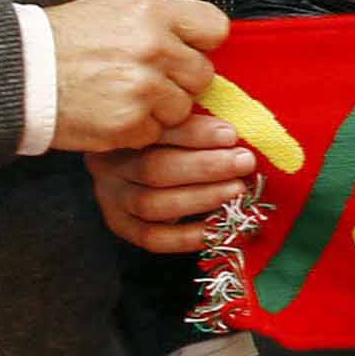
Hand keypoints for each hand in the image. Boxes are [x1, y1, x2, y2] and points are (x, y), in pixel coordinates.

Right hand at [49, 0, 227, 151]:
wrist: (19, 73)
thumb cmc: (63, 41)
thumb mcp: (115, 11)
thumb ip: (161, 23)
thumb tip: (198, 41)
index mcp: (152, 12)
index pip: (215, 27)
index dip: (203, 43)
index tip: (189, 50)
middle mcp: (154, 48)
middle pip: (203, 74)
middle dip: (180, 81)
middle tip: (147, 78)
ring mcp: (144, 88)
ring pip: (182, 108)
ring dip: (160, 109)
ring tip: (123, 95)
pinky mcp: (131, 123)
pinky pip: (155, 133)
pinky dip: (137, 129)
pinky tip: (111, 113)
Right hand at [90, 114, 261, 252]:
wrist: (128, 161)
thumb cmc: (163, 135)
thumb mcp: (170, 118)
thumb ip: (193, 122)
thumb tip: (231, 134)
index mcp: (123, 131)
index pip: (158, 132)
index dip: (196, 134)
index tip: (230, 136)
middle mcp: (111, 166)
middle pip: (155, 169)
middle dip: (205, 167)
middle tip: (243, 162)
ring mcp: (113, 198)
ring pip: (153, 204)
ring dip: (200, 198)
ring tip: (236, 191)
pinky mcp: (121, 225)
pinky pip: (153, 237)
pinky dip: (188, 236)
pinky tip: (220, 228)